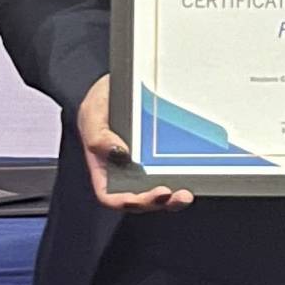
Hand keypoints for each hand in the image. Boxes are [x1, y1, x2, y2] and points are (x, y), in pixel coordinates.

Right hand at [74, 75, 192, 212]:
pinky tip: (191, 176)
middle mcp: (124, 171)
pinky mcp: (161, 155)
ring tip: (185, 194)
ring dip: (172, 199)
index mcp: (103, 168)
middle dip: (156, 202)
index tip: (146, 196)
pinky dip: (181, 177)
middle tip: (174, 195)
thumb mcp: (92, 113)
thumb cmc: (101, 101)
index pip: (111, 196)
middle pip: (138, 199)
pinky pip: (170, 171)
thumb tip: (120, 153)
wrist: (121, 82)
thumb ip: (98, 136)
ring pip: (157, 192)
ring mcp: (144, 165)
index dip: (129, 202)